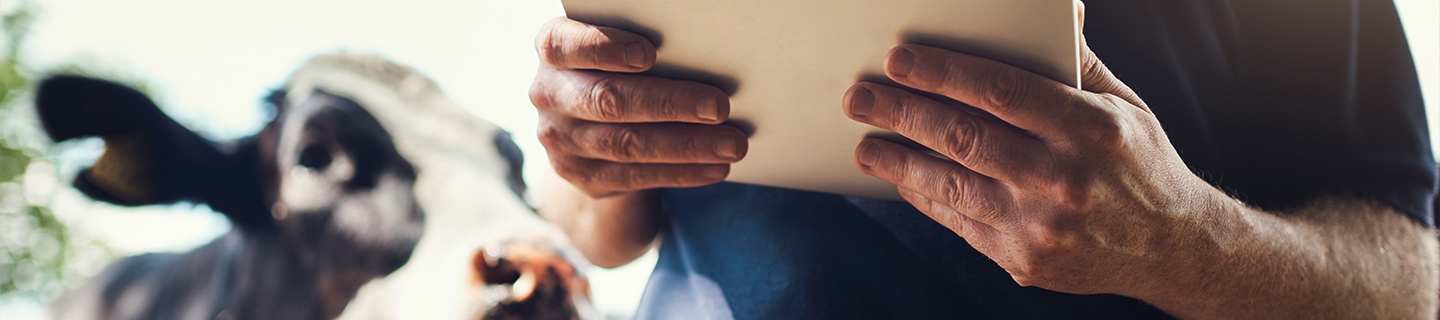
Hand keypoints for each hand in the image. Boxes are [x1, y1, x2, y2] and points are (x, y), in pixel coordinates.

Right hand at [530, 18, 747, 197]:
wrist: (591, 124)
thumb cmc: (619, 68)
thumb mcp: (618, 50)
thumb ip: (644, 49)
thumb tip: (709, 52)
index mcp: (554, 47)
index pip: (565, 45)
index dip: (605, 48)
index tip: (649, 54)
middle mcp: (549, 93)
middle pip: (608, 99)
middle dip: (669, 103)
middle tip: (719, 107)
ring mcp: (561, 140)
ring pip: (626, 144)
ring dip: (686, 145)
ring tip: (732, 144)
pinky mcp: (582, 176)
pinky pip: (636, 176)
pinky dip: (682, 172)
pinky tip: (715, 167)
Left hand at [843, 39, 1234, 296]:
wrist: (1173, 250)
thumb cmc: (1139, 164)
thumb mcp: (1124, 107)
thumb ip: (1078, 62)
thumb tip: (1059, 10)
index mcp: (1092, 130)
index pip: (1001, 91)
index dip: (942, 72)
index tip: (897, 58)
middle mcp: (1066, 179)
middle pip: (964, 137)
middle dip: (901, 112)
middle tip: (859, 97)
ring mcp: (1042, 226)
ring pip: (951, 185)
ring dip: (898, 161)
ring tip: (865, 143)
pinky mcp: (1025, 261)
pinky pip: (959, 222)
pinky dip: (925, 197)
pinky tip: (902, 178)